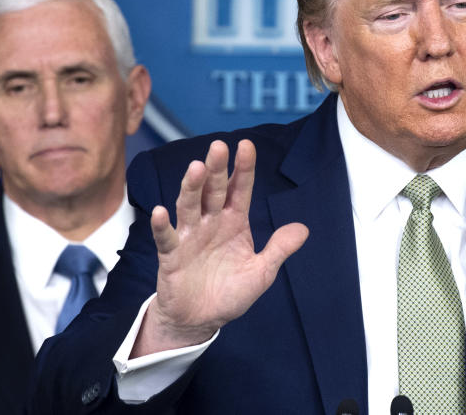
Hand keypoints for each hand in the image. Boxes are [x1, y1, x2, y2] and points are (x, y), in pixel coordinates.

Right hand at [132, 139, 308, 355]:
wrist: (202, 320)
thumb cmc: (231, 292)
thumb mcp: (262, 273)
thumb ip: (279, 249)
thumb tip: (303, 229)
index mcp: (234, 222)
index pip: (240, 189)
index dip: (243, 168)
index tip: (246, 145)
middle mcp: (211, 222)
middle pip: (214, 190)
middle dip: (216, 169)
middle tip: (218, 146)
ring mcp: (190, 237)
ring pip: (189, 206)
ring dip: (191, 187)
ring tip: (196, 168)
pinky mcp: (171, 256)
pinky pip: (166, 238)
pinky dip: (162, 225)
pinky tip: (161, 211)